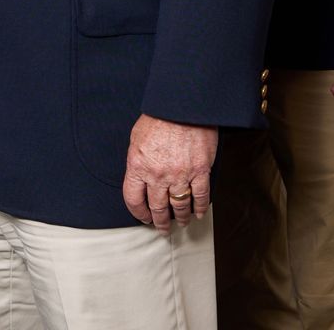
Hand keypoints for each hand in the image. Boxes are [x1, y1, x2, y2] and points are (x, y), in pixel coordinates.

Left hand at [122, 114, 216, 232]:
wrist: (183, 106)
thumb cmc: (158, 118)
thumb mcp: (136, 138)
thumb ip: (138, 161)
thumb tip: (140, 177)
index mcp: (138, 166)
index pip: (133, 199)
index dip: (138, 212)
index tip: (143, 217)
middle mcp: (157, 175)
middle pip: (157, 207)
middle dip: (159, 221)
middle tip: (162, 228)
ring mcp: (180, 175)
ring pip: (179, 205)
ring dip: (180, 217)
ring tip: (180, 223)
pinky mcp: (200, 172)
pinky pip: (200, 196)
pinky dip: (199, 208)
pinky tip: (198, 214)